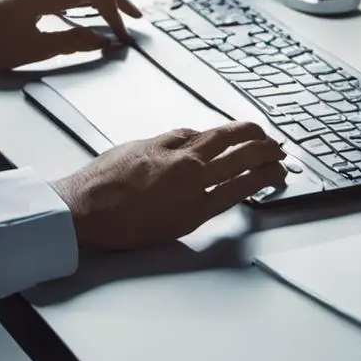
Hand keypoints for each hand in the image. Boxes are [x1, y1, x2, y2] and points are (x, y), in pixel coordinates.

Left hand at [51, 122, 287, 251]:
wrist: (80, 210)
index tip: (279, 171)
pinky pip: (188, 132)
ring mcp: (171, 151)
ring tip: (254, 132)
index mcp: (197, 202)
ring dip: (241, 131)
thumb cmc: (120, 227)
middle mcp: (189, 173)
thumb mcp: (174, 228)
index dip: (268, 174)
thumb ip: (202, 206)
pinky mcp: (152, 140)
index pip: (246, 181)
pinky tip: (208, 135)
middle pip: (239, 151)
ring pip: (217, 134)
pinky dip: (205, 133)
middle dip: (264, 147)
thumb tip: (220, 191)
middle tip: (276, 147)